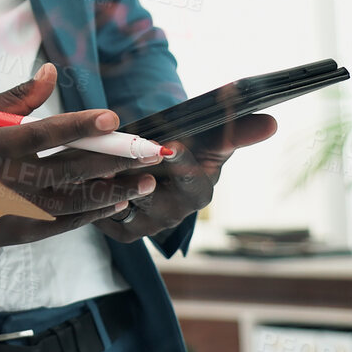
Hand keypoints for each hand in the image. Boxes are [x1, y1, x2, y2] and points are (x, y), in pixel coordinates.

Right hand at [0, 63, 164, 247]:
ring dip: (116, 190)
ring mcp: (18, 208)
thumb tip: (51, 72)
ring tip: (148, 181)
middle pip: (70, 169)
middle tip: (152, 152)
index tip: (112, 117)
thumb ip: (17, 97)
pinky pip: (67, 221)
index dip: (78, 125)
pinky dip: (95, 211)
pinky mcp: (24, 229)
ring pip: (76, 200)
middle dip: (114, 159)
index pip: (42, 133)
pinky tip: (120, 201)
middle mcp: (9, 179)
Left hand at [97, 113, 277, 242]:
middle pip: (148, 190)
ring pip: (119, 200)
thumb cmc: (192, 151)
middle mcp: (174, 214)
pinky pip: (100, 212)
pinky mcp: (121, 231)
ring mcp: (146, 225)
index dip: (179, 160)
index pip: (189, 176)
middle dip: (131, 168)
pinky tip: (78, 173)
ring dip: (104, 180)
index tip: (172, 143)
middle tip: (116, 149)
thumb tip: (272, 121)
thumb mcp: (212, 140)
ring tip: (90, 159)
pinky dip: (89, 194)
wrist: (162, 175)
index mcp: (199, 192)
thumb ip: (237, 131)